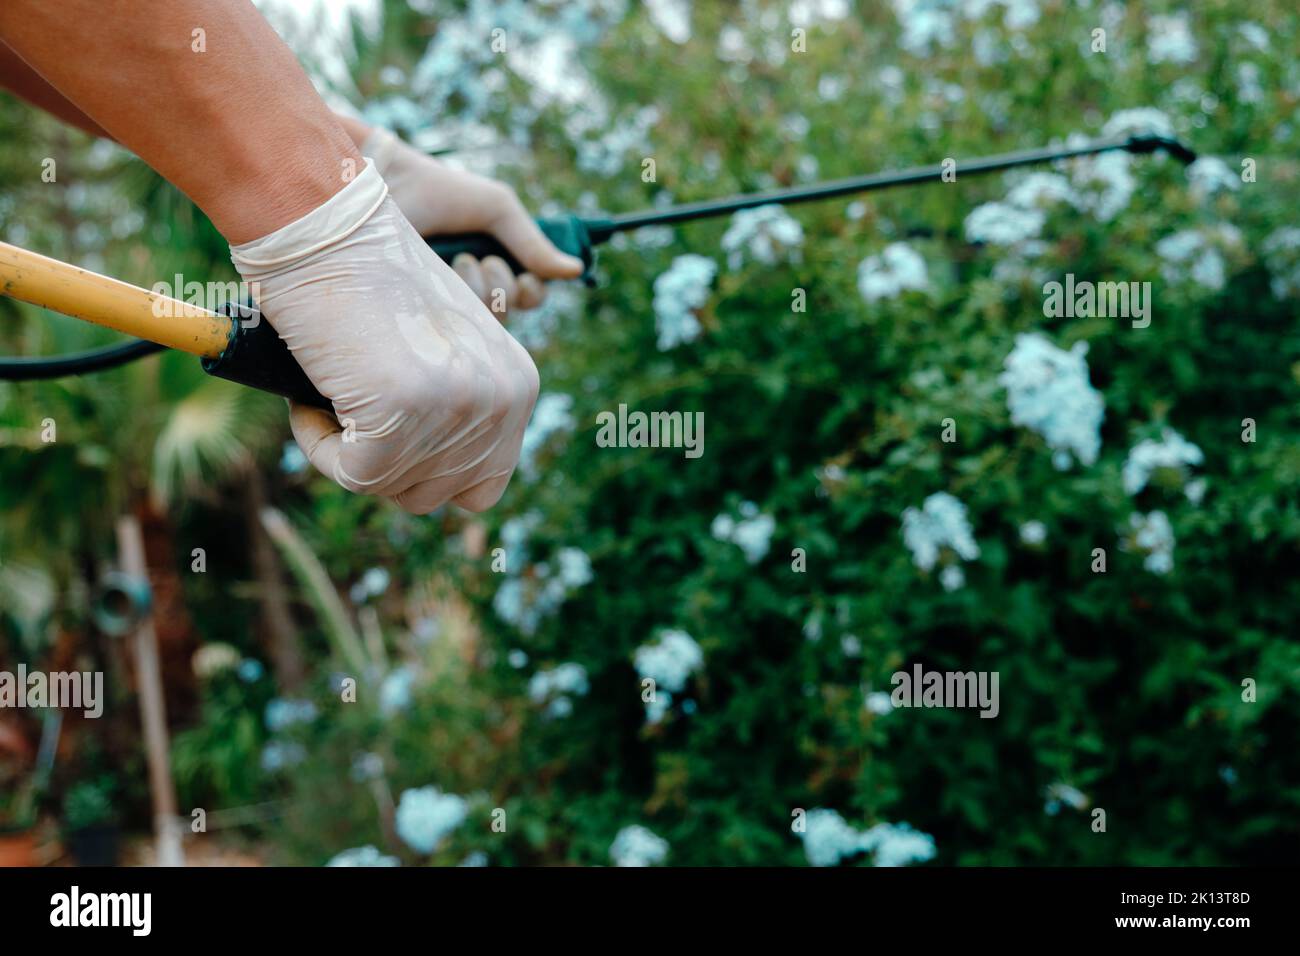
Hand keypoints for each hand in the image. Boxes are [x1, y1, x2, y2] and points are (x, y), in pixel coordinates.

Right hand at [230, 162, 538, 513]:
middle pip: (434, 494)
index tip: (385, 429)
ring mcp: (457, 410)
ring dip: (348, 452)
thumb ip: (455, 408)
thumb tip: (429, 484)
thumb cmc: (369, 279)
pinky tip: (312, 396)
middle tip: (349, 406)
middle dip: (382, 464)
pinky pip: (352, 475)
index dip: (424, 470)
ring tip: (333, 388)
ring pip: (390, 486)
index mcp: (520, 386)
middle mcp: (502, 402)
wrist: (329, 226)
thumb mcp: (440, 346)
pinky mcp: (404, 416)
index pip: (482, 484)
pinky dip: (318, 444)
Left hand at [362, 126, 583, 319]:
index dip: (532, 293)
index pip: (528, 298)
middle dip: (503, 286)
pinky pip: (454, 327)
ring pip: (486, 323)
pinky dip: (458, 297)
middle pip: (511, 314)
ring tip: (457, 260)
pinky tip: (440, 274)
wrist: (385, 185)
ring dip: (480, 289)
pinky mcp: (418, 312)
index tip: (526, 277)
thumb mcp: (496, 209)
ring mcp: (444, 302)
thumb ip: (534, 243)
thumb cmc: (439, 192)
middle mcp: (470, 288)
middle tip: (481, 258)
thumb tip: (576, 271)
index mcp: (492, 263)